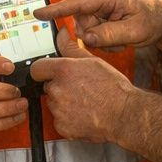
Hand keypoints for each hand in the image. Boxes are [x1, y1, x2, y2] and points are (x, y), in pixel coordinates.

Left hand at [29, 27, 135, 142]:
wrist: (124, 114)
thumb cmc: (113, 89)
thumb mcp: (93, 61)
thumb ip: (71, 48)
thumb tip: (61, 35)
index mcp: (64, 71)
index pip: (37, 68)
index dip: (44, 71)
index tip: (50, 73)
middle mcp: (57, 90)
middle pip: (48, 86)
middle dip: (59, 87)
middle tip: (78, 89)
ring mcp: (58, 110)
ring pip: (54, 104)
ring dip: (64, 103)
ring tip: (84, 102)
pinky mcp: (62, 126)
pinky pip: (59, 120)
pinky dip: (68, 119)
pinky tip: (83, 114)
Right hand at [35, 0, 161, 49]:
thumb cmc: (155, 18)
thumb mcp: (135, 31)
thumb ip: (109, 35)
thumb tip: (88, 38)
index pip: (76, 2)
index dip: (56, 9)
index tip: (37, 13)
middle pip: (81, 20)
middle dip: (94, 35)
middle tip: (115, 41)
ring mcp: (102, 3)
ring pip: (86, 27)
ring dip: (100, 38)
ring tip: (120, 39)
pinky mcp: (103, 11)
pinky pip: (93, 28)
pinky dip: (103, 37)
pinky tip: (117, 37)